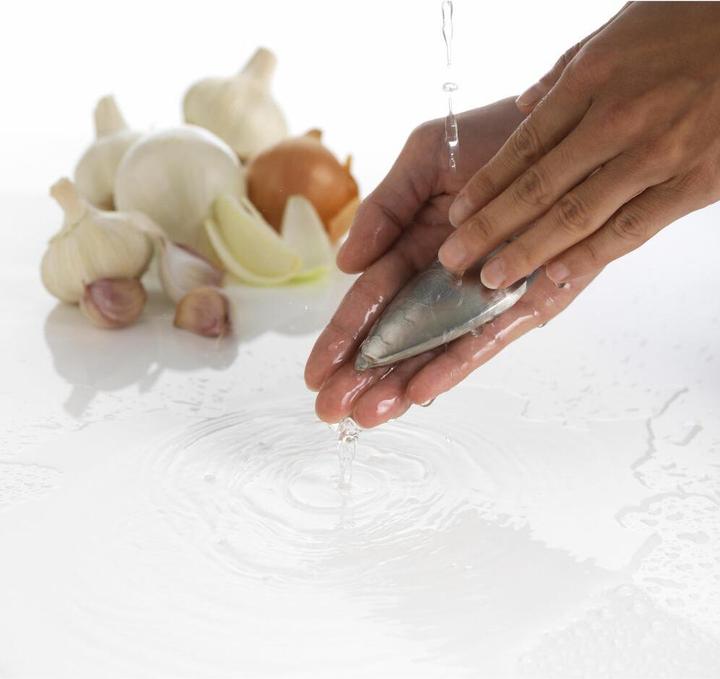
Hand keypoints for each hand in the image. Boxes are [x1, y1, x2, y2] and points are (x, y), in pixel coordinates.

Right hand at [305, 99, 596, 426]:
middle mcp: (447, 278)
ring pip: (435, 348)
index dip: (343, 336)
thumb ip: (384, 209)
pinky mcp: (527, 301)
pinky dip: (454, 364)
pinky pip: (487, 338)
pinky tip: (421, 391)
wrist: (569, 124)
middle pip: (397, 334)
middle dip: (362, 374)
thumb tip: (345, 264)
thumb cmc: (494, 135)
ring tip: (366, 416)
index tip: (314, 372)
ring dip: (400, 383)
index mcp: (416, 244)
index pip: (372, 298)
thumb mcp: (424, 159)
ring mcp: (485, 295)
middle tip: (330, 411)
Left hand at [439, 1, 719, 288]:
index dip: (485, 186)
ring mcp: (655, 156)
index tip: (456, 216)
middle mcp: (617, 120)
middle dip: (489, 228)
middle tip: (453, 259)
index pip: (524, 145)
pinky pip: (631, 230)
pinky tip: (556, 279)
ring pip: (577, 215)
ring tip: (491, 278)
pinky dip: (590, 258)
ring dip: (528, 252)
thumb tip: (524, 106)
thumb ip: (567, 71)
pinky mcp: (692, 185)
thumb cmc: (691, 32)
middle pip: (539, 187)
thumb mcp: (620, 31)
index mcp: (593, 80)